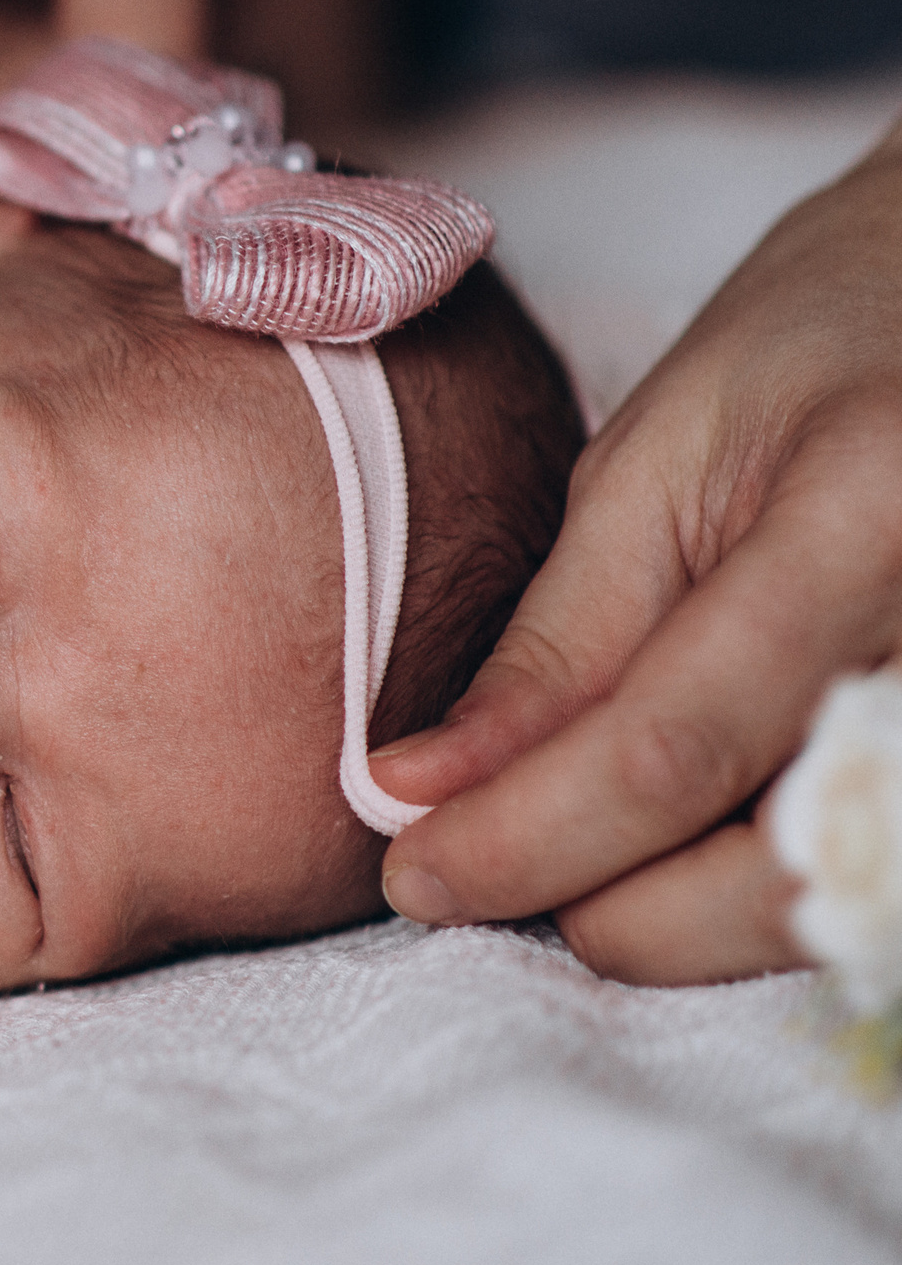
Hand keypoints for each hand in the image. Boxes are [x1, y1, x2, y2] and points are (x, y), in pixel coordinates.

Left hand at [373, 124, 901, 983]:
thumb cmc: (816, 348)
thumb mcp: (657, 463)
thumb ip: (555, 646)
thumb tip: (415, 791)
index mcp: (873, 523)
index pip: (672, 748)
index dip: (523, 838)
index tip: (408, 872)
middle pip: (766, 875)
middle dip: (600, 902)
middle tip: (485, 857)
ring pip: (826, 915)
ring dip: (678, 915)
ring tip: (578, 835)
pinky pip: (869, 889)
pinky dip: (755, 890)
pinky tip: (685, 838)